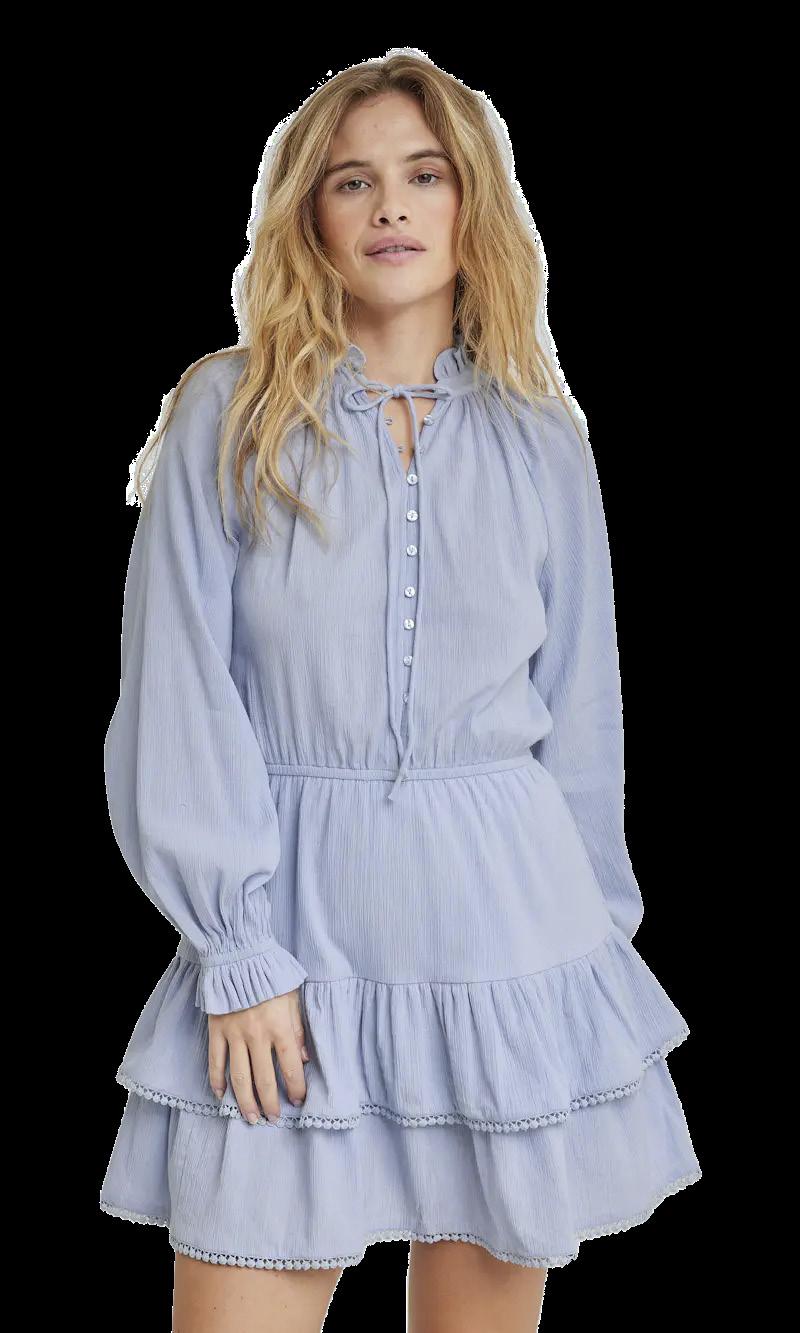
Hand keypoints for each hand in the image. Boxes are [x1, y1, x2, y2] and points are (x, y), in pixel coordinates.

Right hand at [207, 986, 309, 1123]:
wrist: (239, 956)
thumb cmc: (270, 975)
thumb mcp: (293, 997)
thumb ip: (298, 1028)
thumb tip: (305, 1058)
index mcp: (280, 1027)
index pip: (291, 1067)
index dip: (297, 1088)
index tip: (299, 1101)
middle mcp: (257, 1035)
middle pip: (264, 1079)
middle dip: (270, 1103)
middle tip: (273, 1119)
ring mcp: (234, 1034)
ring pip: (239, 1077)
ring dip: (246, 1101)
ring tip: (251, 1118)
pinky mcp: (216, 1031)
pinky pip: (216, 1061)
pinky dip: (217, 1080)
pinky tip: (221, 1096)